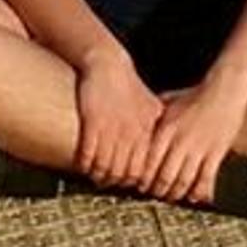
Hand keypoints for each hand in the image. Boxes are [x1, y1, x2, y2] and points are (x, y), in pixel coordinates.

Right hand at [69, 46, 164, 192]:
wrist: (108, 64)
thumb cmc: (128, 84)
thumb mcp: (150, 104)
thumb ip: (156, 126)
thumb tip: (163, 143)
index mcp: (145, 132)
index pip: (143, 168)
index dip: (134, 180)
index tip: (128, 182)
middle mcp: (130, 134)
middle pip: (123, 172)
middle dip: (116, 181)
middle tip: (110, 182)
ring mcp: (111, 130)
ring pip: (105, 167)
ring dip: (99, 175)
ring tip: (95, 176)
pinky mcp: (92, 124)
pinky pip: (88, 154)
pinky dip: (84, 164)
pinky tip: (82, 165)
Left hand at [141, 79, 246, 206]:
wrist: (225, 89)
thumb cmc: (197, 94)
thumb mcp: (170, 101)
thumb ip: (156, 114)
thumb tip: (140, 121)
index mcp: (167, 128)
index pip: (150, 161)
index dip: (144, 178)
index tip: (141, 186)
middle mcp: (181, 140)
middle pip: (165, 175)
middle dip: (158, 190)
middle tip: (155, 196)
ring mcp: (199, 148)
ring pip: (184, 181)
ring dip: (177, 194)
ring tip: (172, 198)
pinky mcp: (216, 153)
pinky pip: (206, 179)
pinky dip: (200, 192)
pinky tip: (195, 197)